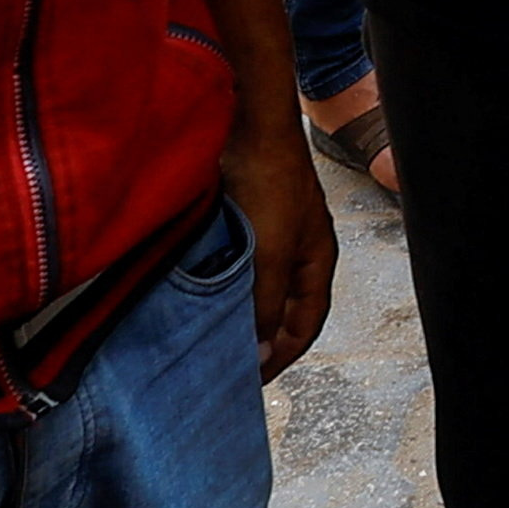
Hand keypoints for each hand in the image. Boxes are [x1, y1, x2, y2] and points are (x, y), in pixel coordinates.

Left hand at [220, 115, 340, 376]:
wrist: (247, 127)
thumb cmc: (271, 184)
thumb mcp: (271, 255)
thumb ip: (268, 304)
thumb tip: (262, 349)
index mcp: (316, 261)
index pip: (306, 324)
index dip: (283, 355)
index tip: (253, 380)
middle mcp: (295, 251)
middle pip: (281, 307)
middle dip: (258, 336)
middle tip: (226, 362)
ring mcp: (269, 233)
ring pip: (253, 286)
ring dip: (234, 308)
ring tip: (204, 331)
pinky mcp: (241, 220)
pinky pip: (231, 264)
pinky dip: (216, 282)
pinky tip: (192, 291)